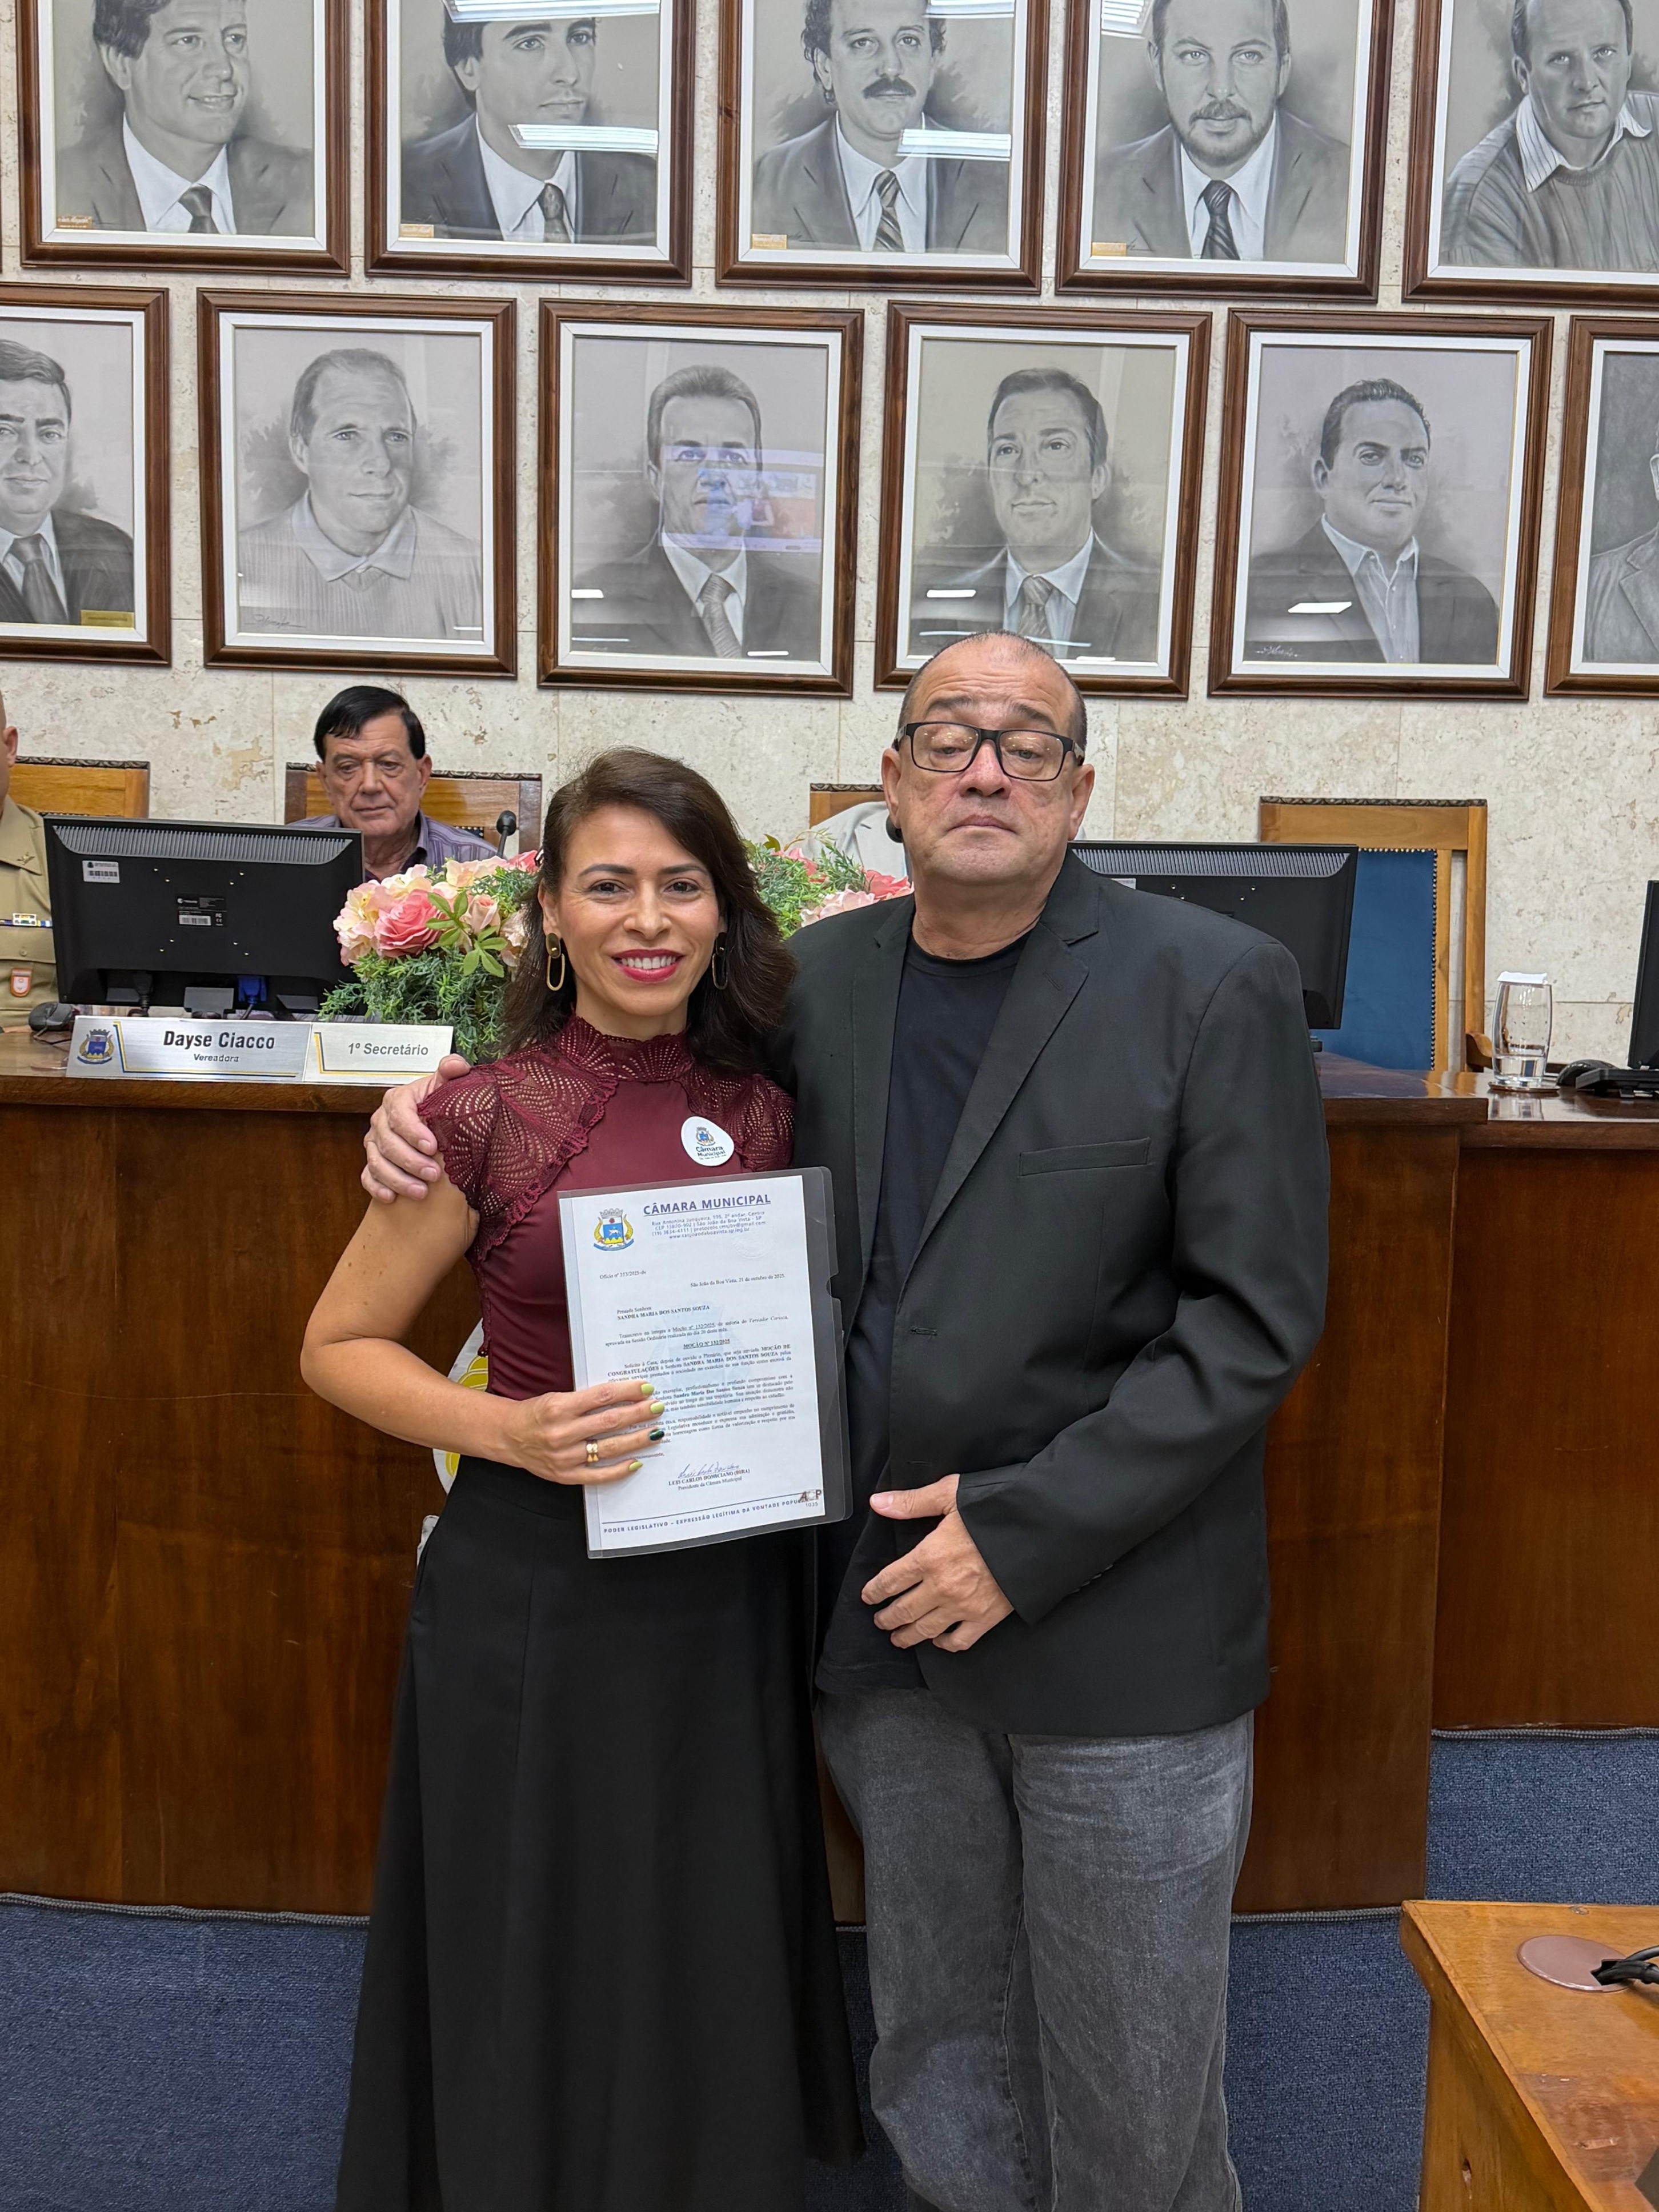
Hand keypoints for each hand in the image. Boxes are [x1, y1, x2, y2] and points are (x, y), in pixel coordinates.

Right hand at [362, 1056, 470, 1202]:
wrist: (433, 1121)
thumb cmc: (440, 1105)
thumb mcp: (447, 1086)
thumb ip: (451, 1072)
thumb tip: (456, 1065)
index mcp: (397, 1100)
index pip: (399, 1114)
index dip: (414, 1131)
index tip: (433, 1146)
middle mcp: (381, 1121)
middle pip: (387, 1142)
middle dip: (410, 1160)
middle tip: (434, 1174)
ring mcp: (374, 1143)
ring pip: (376, 1162)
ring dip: (398, 1179)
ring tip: (421, 1192)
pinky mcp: (373, 1162)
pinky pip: (367, 1177)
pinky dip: (377, 1188)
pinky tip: (392, 1199)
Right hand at [502, 1378, 666, 1485]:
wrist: (508, 1437)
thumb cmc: (535, 1414)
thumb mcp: (557, 1398)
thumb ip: (587, 1400)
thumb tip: (623, 1396)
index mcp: (559, 1408)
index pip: (602, 1397)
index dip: (627, 1391)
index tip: (646, 1388)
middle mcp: (562, 1432)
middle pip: (610, 1422)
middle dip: (638, 1413)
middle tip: (658, 1408)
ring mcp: (565, 1457)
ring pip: (609, 1448)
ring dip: (636, 1439)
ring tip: (655, 1432)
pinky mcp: (565, 1475)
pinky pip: (598, 1475)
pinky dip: (619, 1470)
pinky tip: (636, 1462)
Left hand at [863, 1475, 1013, 1652]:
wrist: (1038, 1532)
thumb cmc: (995, 1510)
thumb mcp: (950, 1495)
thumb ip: (912, 1502)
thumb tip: (878, 1502)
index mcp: (929, 1556)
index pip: (889, 1581)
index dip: (874, 1591)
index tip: (868, 1597)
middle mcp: (941, 1586)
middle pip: (903, 1610)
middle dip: (886, 1618)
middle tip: (880, 1621)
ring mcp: (963, 1606)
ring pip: (925, 1630)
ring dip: (907, 1636)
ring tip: (898, 1637)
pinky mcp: (986, 1618)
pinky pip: (959, 1640)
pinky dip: (945, 1644)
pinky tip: (939, 1640)